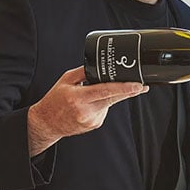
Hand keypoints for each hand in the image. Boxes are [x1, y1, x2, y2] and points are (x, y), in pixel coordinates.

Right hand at [27, 66, 147, 155]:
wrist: (47, 123)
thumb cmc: (54, 101)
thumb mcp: (65, 80)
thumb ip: (83, 72)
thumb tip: (99, 65)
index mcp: (78, 98)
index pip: (106, 91)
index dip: (124, 88)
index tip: (138, 86)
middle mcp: (86, 111)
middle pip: (113, 98)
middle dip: (129, 91)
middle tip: (141, 86)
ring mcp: (92, 120)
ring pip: (109, 103)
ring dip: (108, 97)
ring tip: (90, 96)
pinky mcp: (95, 124)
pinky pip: (105, 110)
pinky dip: (102, 104)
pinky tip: (89, 105)